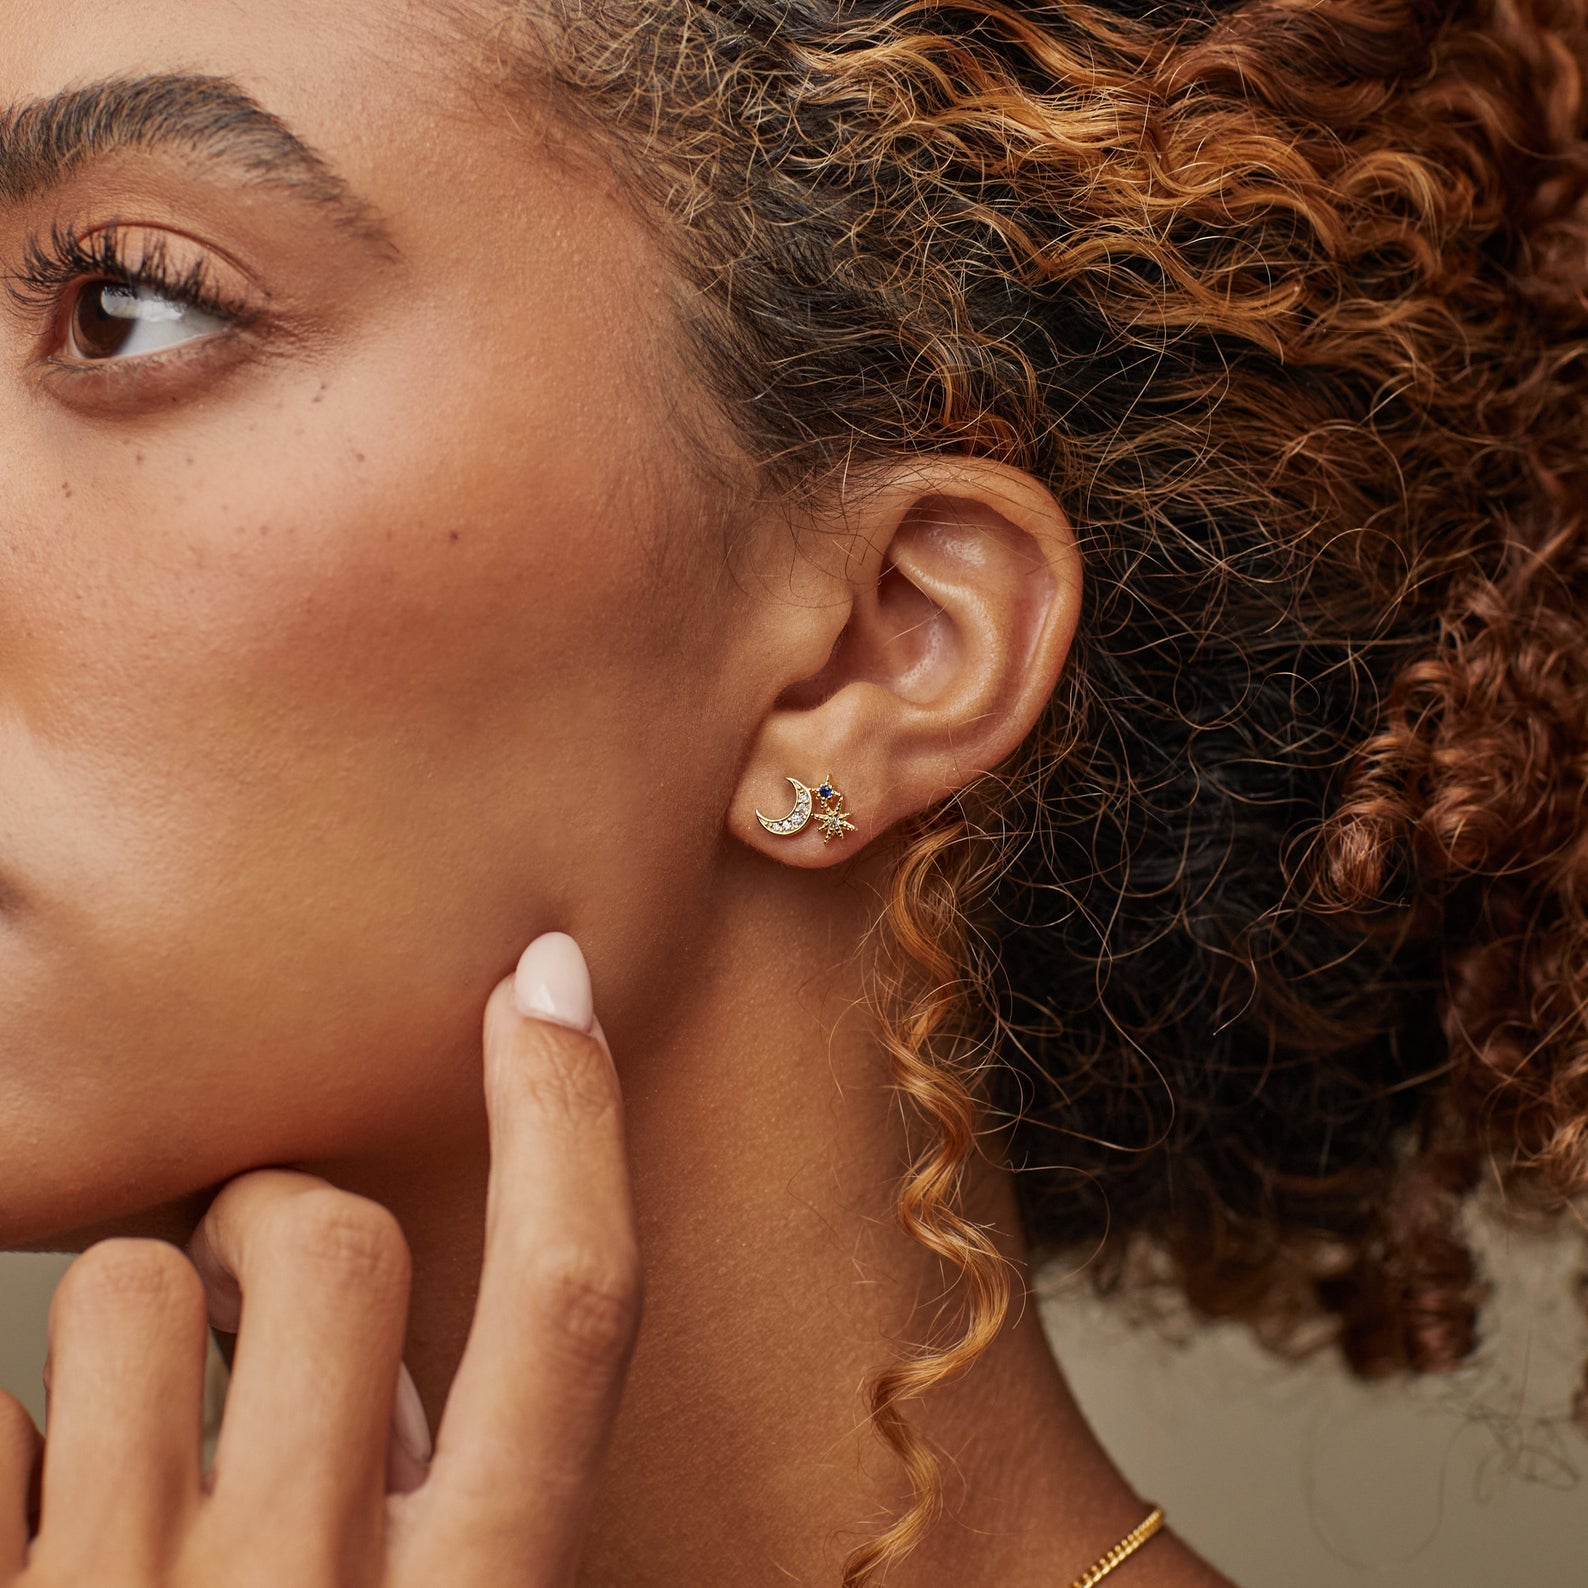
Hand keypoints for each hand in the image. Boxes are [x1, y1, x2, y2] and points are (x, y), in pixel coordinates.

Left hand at [0, 932, 639, 1586]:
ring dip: (131, 1323)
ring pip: (129, 1292)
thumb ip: (452, 1522)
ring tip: (118, 1437)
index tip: (548, 982)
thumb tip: (400, 1387)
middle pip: (337, 1249)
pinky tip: (28, 1513)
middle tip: (232, 1274)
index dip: (571, 1116)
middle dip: (275, 1215)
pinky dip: (4, 1434)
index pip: (570, 1306)